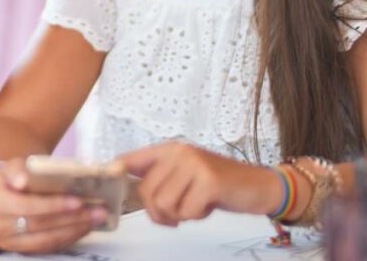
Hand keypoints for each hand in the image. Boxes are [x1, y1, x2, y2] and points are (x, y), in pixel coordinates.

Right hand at [0, 158, 107, 253]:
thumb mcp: (12, 166)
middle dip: (71, 219)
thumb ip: (16, 170)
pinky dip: (69, 238)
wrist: (0, 194)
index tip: (78, 201)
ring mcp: (9, 242)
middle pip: (40, 225)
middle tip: (97, 211)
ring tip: (96, 219)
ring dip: (74, 230)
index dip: (53, 205)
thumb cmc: (12, 178)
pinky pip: (48, 248)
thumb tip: (22, 181)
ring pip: (46, 240)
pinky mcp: (21, 250)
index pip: (28, 206)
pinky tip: (84, 227)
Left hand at [119, 141, 280, 226]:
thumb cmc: (218, 186)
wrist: (259, 186)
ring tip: (195, 206)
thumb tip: (123, 182)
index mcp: (169, 149)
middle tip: (176, 215)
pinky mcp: (209, 181)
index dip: (114, 174)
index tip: (108, 187)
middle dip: (158, 212)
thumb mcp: (184, 176)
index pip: (130, 159)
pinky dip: (196, 217)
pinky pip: (186, 211)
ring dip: (179, 215)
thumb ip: (159, 177)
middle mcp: (179, 152)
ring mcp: (194, 164)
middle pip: (146, 191)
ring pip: (164, 203)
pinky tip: (208, 206)